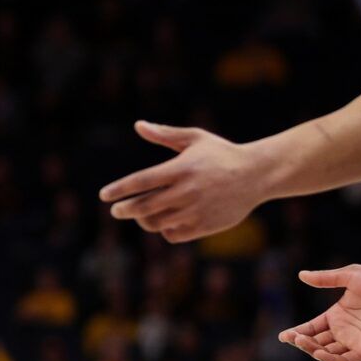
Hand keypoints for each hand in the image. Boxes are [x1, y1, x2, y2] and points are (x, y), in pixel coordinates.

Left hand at [99, 121, 267, 241]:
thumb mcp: (195, 138)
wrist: (257, 175)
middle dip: (125, 210)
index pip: (142, 181)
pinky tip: (163, 222)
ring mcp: (196, 210)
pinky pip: (174, 235)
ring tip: (139, 214)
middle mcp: (187, 191)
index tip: (104, 195)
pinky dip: (164, 230)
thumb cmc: (221, 153)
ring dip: (143, 220)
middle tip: (116, 211)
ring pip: (157, 223)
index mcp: (181, 168)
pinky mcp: (205, 226)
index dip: (120, 189)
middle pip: (145, 206)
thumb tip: (139, 125)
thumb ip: (165, 134)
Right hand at [279, 265, 360, 360]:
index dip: (297, 333)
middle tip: (292, 337)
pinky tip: (319, 353)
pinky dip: (331, 360)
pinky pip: (346, 360)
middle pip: (317, 342)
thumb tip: (301, 275)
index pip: (312, 328)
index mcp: (337, 315)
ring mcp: (355, 341)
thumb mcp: (348, 276)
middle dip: (302, 342)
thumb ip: (325, 278)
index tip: (283, 336)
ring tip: (302, 342)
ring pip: (328, 353)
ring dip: (313, 350)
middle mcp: (344, 331)